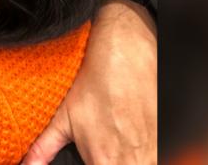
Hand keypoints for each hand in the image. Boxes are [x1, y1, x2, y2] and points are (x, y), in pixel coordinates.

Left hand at [21, 0, 156, 164]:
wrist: (127, 53)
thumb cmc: (95, 84)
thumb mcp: (63, 117)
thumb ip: (43, 148)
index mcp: (104, 162)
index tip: (92, 161)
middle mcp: (133, 161)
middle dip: (110, 164)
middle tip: (100, 153)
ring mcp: (153, 151)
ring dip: (128, 161)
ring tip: (115, 144)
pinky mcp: (164, 139)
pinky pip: (156, 158)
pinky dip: (144, 156)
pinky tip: (131, 144)